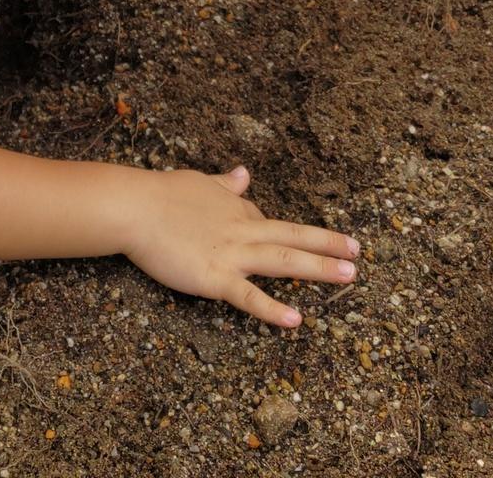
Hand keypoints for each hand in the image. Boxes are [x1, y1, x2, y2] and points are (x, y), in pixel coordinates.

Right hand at [123, 166, 359, 325]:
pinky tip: (295, 320)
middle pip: (292, 237)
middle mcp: (241, 231)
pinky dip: (273, 309)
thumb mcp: (198, 182)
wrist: (134, 208)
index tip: (290, 243)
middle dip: (327, 245)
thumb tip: (243, 173)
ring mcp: (231, 255)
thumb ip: (223, 183)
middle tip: (358, 253)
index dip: (279, 235)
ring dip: (318, 268)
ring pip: (283, 261)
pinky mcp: (215, 278)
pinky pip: (249, 297)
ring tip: (349, 275)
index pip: (267, 224)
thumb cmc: (159, 194)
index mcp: (235, 210)